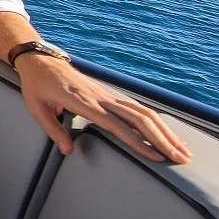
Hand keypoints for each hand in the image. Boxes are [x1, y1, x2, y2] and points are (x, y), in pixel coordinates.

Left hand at [15, 55, 190, 163]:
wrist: (40, 60)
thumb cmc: (36, 86)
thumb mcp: (37, 108)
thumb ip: (53, 130)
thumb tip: (68, 151)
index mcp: (83, 102)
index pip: (116, 124)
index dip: (137, 141)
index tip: (155, 156)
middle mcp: (100, 98)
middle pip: (139, 118)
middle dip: (162, 139)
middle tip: (180, 158)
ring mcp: (106, 95)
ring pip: (143, 112)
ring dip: (164, 131)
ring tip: (181, 149)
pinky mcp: (108, 94)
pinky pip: (136, 108)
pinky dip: (154, 121)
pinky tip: (166, 133)